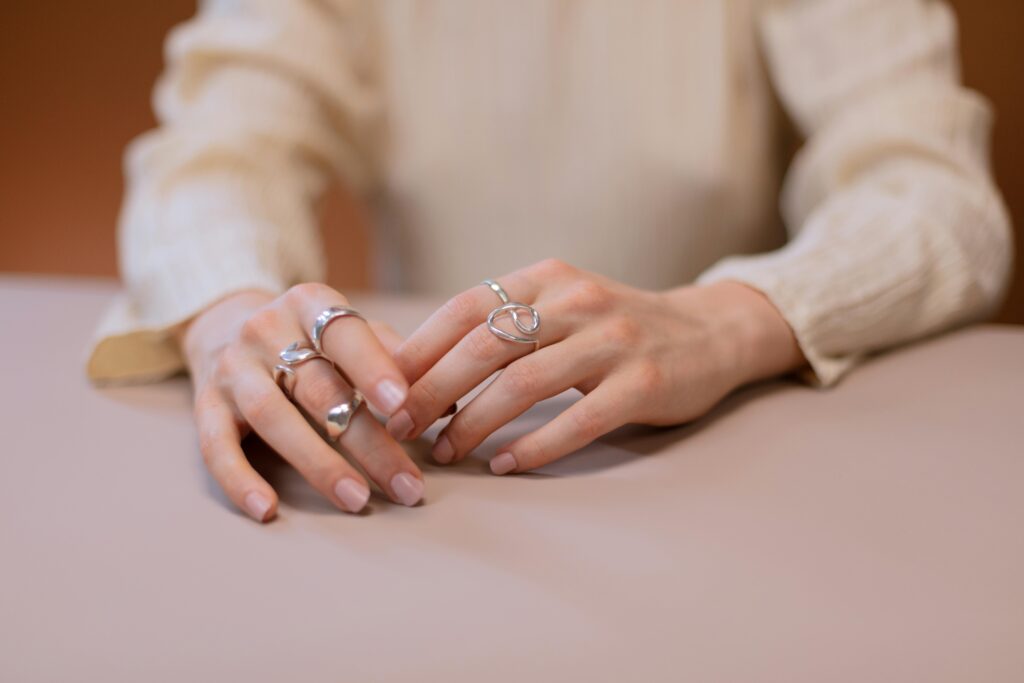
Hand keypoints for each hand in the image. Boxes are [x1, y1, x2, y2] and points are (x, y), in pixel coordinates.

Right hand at [177, 284, 424, 522]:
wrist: (224, 322)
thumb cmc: (310, 337)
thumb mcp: (348, 331)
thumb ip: (393, 358)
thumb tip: (447, 405)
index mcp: (309, 303)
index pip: (344, 333)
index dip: (373, 367)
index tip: (402, 404)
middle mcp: (265, 330)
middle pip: (318, 388)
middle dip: (367, 440)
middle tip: (407, 484)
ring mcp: (231, 367)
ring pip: (272, 417)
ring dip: (317, 463)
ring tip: (357, 499)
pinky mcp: (204, 405)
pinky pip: (215, 446)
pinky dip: (240, 480)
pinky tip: (267, 511)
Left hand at [386, 259, 803, 473]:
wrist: (708, 333)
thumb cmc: (616, 328)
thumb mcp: (562, 307)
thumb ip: (506, 325)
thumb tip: (419, 366)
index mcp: (547, 279)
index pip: (465, 308)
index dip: (418, 348)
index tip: (381, 387)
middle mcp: (577, 301)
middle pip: (485, 346)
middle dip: (432, 390)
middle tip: (398, 426)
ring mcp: (612, 340)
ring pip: (524, 382)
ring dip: (474, 422)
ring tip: (446, 452)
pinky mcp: (642, 382)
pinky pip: (576, 418)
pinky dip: (533, 445)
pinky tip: (505, 465)